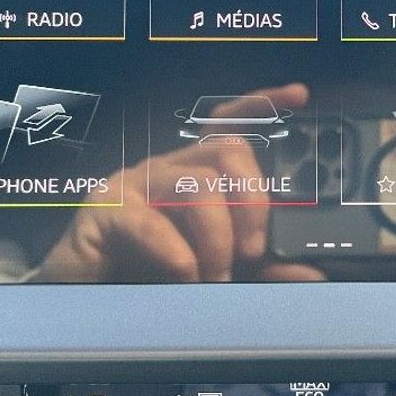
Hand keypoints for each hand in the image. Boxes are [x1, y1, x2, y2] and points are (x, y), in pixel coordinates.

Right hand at [37, 84, 324, 282]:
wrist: (83, 300)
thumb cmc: (149, 275)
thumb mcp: (218, 270)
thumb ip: (262, 269)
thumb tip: (311, 272)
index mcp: (195, 172)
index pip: (229, 123)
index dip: (262, 103)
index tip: (299, 95)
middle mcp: (168, 166)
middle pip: (228, 152)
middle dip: (253, 202)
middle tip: (251, 254)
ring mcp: (136, 182)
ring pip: (198, 185)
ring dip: (218, 238)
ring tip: (217, 277)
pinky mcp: (106, 208)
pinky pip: (150, 220)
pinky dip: (177, 253)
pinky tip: (186, 276)